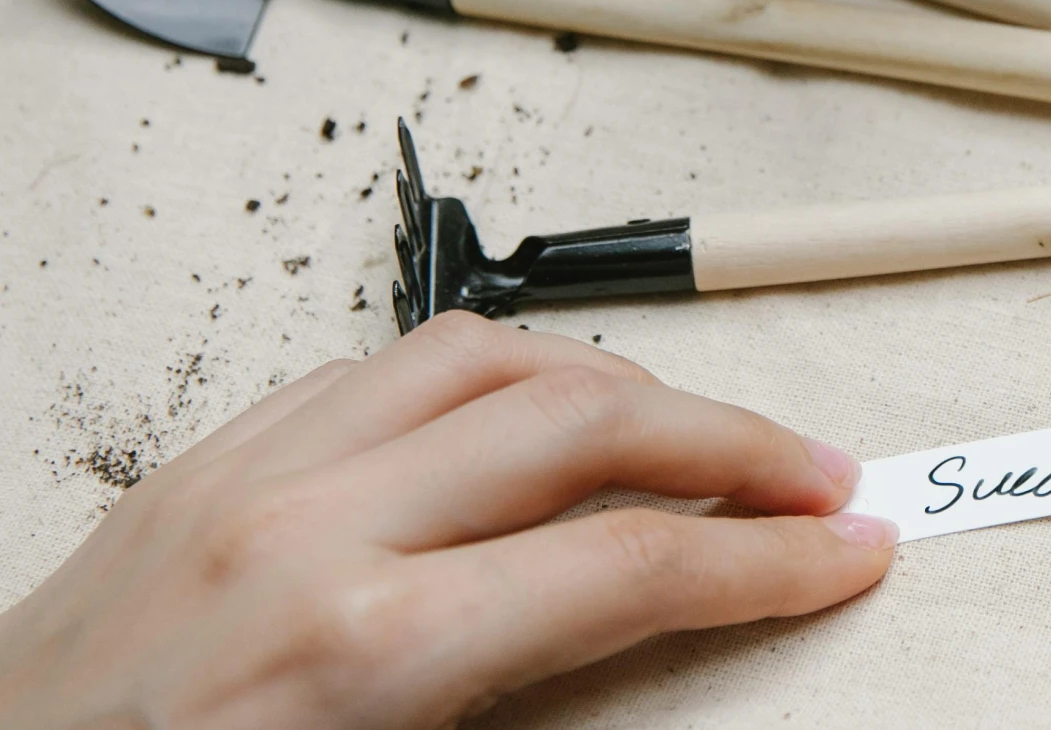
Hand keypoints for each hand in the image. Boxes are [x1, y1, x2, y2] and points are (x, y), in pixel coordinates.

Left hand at [0, 312, 894, 729]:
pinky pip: (381, 367)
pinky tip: (533, 405)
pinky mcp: (207, 459)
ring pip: (489, 356)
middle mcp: (310, 531)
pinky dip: (493, 371)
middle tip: (814, 480)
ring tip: (696, 424)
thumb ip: (518, 709)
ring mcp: (251, 476)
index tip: (842, 554)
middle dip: (734, 446)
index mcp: (358, 650)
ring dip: (622, 381)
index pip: (628, 564)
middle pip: (586, 422)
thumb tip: (639, 649)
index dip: (767, 561)